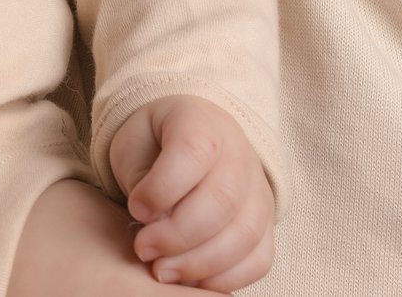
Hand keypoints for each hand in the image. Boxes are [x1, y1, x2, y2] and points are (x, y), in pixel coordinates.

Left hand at [105, 95, 274, 290]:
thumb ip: (142, 181)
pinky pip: (259, 259)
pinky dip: (226, 277)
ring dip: (200, 262)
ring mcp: (259, 190)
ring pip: (244, 235)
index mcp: (202, 122)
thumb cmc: (155, 145)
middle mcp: (239, 153)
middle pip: (222, 201)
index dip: (161, 188)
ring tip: (163, 270)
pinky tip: (192, 278)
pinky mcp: (266, 223)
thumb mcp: (134, 147)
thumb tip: (157, 225)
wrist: (191, 139)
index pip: (192, 152)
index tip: (135, 209)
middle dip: (178, 236)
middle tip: (144, 249)